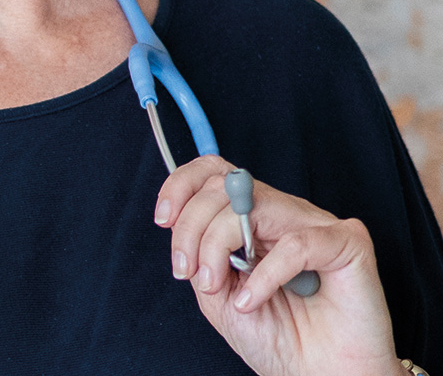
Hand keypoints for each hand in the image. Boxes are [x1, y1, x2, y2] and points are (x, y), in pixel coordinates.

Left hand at [154, 156, 401, 375]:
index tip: (163, 220)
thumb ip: (200, 253)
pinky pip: (296, 244)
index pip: (215, 172)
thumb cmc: (278, 339)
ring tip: (215, 283)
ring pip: (254, 204)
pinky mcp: (348, 243)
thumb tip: (181, 224)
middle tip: (187, 269)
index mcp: (253, 218)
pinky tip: (252, 300)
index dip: (183, 185)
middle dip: (192, 226)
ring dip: (218, 242)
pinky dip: (264, 273)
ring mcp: (316, 223)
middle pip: (225, 184)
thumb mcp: (218, 294)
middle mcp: (283, 212)